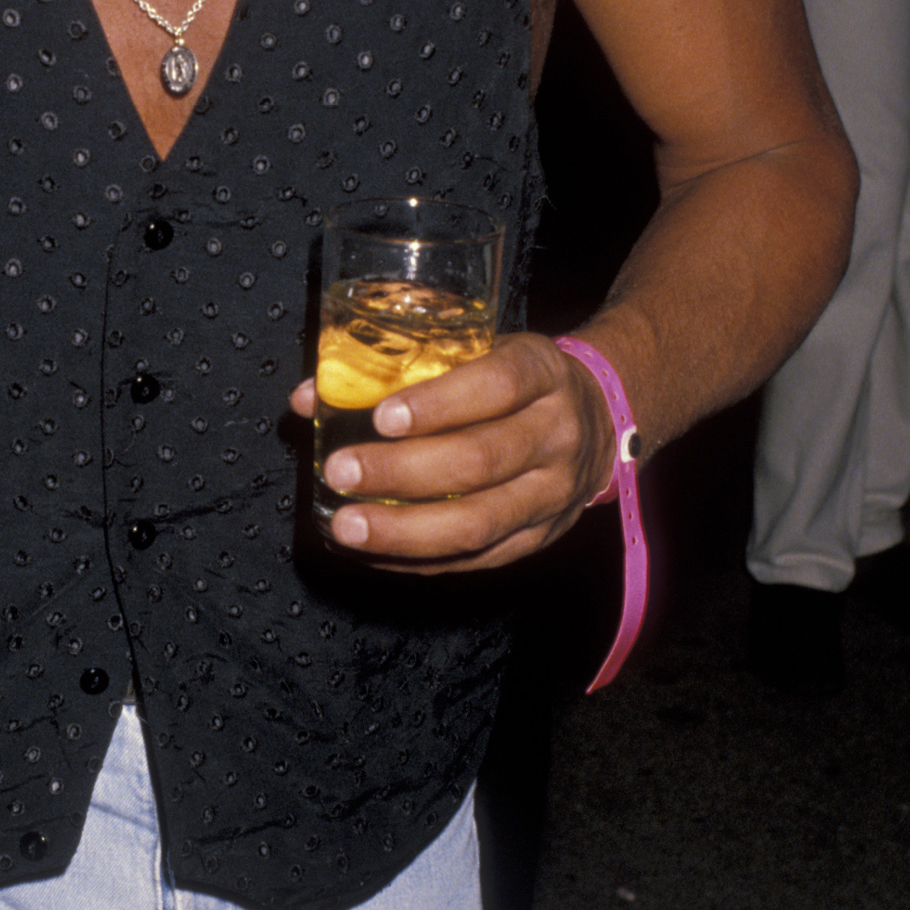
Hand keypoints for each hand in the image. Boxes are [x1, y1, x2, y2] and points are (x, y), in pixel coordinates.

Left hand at [290, 331, 617, 572]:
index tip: (382, 417)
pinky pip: (476, 559)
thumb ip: (399, 369)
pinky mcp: (540, 538)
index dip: (437, 404)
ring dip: (404, 530)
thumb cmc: (515, 380)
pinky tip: (371, 552)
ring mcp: (553, 494)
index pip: (496, 385)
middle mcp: (557, 434)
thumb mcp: (479, 350)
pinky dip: (417, 559)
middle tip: (340, 473)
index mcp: (542, 373)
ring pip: (479, 521)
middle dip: (402, 472)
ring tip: (345, 526)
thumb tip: (310, 396)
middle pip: (480, 460)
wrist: (598, 418)